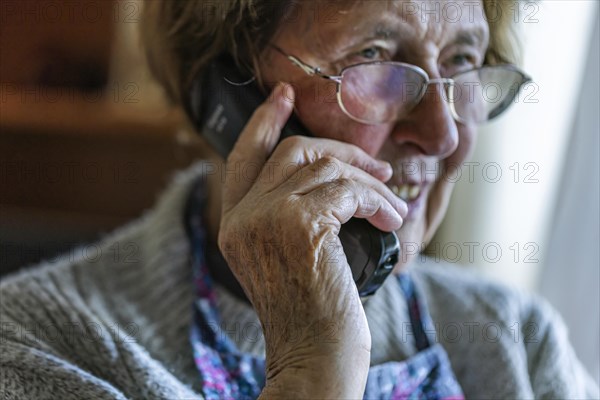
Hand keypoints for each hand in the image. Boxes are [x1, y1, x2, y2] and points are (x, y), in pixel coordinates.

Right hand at [218, 83, 406, 396]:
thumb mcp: (287, 259)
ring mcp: (268, 218)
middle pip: (291, 152)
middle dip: (340, 150)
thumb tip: (328, 178)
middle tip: (374, 163)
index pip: (243, 157)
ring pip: (326, 168)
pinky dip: (378, 200)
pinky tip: (392, 219)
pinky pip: (349, 190)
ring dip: (369, 182)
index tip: (284, 96)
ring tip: (391, 201)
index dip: (264, 121)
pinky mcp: (301, 224)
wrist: (315, 359)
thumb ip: (288, 217)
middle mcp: (243, 218)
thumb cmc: (311, 315)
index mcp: (234, 226)